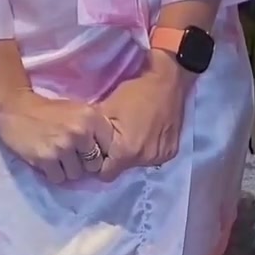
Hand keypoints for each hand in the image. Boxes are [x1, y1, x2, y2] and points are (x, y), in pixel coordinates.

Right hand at [0, 89, 112, 183]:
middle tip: (70, 155)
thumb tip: (109, 156)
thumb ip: (94, 129)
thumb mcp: (77, 111)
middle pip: (94, 165)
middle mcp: (80, 132)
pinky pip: (59, 178)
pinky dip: (53, 173)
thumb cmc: (49, 111)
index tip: (88, 151)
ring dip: (67, 170)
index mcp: (91, 118)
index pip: (110, 149)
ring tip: (56, 157)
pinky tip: (46, 160)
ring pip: (76, 174)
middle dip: (83, 163)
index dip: (100, 153)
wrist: (15, 108)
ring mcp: (63, 147)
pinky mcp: (46, 159)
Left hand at [99, 51, 190, 181]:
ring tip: (131, 134)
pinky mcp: (171, 151)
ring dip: (131, 154)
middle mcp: (144, 159)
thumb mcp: (106, 108)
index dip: (98, 164)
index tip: (97, 151)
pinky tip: (146, 133)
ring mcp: (160, 157)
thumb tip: (83, 144)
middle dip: (114, 158)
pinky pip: (152, 157)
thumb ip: (94, 132)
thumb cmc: (134, 92)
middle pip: (121, 169)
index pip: (104, 174)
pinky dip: (146, 149)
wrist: (168, 81)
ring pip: (137, 164)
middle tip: (112, 140)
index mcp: (126, 152)